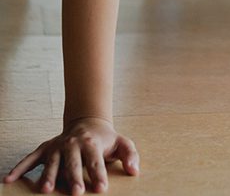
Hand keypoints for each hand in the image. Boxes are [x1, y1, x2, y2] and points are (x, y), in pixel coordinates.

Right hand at [3, 117, 139, 193]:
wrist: (88, 122)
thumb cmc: (105, 140)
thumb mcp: (121, 143)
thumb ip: (130, 155)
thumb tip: (134, 171)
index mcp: (92, 144)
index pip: (96, 162)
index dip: (99, 175)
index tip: (101, 188)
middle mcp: (73, 145)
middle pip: (73, 163)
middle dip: (74, 178)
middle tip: (76, 193)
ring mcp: (57, 147)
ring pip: (52, 162)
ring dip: (48, 176)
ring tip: (45, 190)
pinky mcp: (45, 149)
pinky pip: (30, 159)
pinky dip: (19, 168)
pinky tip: (8, 179)